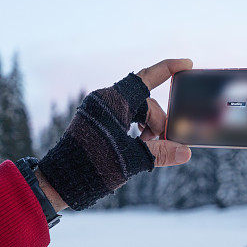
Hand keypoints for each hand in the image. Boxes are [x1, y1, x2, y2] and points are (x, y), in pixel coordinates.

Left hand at [38, 59, 192, 210]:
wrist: (59, 181)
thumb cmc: (91, 168)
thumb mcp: (131, 160)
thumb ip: (160, 153)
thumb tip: (185, 152)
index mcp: (112, 101)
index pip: (146, 77)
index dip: (169, 68)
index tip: (187, 64)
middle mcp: (105, 101)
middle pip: (145, 103)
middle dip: (158, 122)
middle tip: (164, 144)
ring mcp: (99, 111)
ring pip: (136, 112)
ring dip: (147, 129)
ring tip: (148, 149)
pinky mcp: (96, 122)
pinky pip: (124, 119)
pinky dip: (135, 131)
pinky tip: (139, 147)